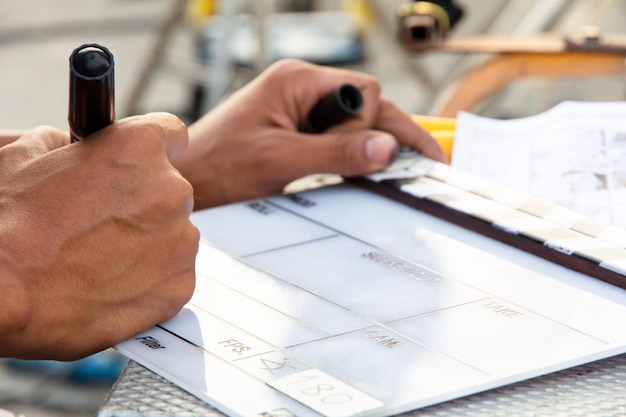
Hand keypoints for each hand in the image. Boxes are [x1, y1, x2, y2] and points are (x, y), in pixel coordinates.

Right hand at [0, 113, 198, 359]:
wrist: (3, 293)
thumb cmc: (9, 226)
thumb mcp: (25, 156)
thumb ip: (67, 145)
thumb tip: (72, 148)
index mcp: (139, 147)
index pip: (170, 134)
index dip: (149, 151)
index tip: (139, 165)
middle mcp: (170, 191)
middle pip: (170, 189)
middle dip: (142, 201)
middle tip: (101, 222)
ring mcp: (179, 241)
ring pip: (174, 234)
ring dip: (149, 241)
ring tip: (101, 257)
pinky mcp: (178, 286)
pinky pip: (172, 275)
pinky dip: (151, 279)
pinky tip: (112, 282)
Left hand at [174, 59, 446, 208]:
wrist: (187, 181)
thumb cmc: (219, 165)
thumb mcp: (282, 160)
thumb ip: (337, 152)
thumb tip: (387, 147)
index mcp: (297, 81)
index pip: (363, 90)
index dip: (372, 123)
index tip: (376, 155)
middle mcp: (301, 89)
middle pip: (364, 105)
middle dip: (386, 133)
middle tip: (424, 164)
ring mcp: (298, 110)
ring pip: (353, 123)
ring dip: (370, 146)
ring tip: (397, 172)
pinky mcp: (294, 131)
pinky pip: (335, 138)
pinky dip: (352, 155)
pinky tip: (365, 173)